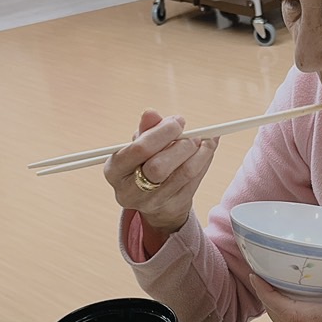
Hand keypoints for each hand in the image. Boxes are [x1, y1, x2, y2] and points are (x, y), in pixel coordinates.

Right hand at [104, 109, 219, 237]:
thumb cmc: (143, 164)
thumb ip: (146, 129)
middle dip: (181, 146)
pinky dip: (205, 161)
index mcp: (114, 170)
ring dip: (199, 153)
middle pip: (159, 167)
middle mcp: (129, 191)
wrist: (153, 200)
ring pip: (183, 174)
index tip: (178, 122)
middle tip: (193, 135)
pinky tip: (208, 149)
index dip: (162, 133)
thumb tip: (151, 113)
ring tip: (204, 140)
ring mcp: (152, 203)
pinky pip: (194, 182)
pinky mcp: (173, 207)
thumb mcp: (139, 145)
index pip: (139, 149)